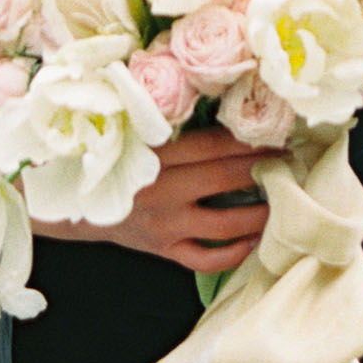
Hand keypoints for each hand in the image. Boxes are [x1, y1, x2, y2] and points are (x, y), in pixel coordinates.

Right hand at [42, 126, 273, 275]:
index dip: (248, 140)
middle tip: (292, 161)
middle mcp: (163, 191)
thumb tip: (218, 103)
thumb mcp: (131, 133)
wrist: (69, 202)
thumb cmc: (106, 158)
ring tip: (283, 200)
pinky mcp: (163, 250)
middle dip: (263, 168)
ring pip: (225, 225)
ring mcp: (165, 226)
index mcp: (154, 154)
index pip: (213, 145)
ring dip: (259, 213)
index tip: (277, 134)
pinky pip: (206, 259)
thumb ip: (167, 124)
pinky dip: (234, 253)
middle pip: (225, 179)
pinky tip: (253, 241)